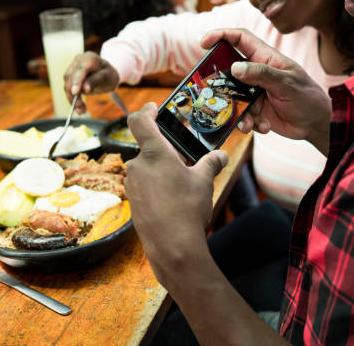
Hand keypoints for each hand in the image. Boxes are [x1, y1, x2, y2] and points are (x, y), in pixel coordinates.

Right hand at [63, 51, 120, 113]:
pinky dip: (73, 99)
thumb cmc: (108, 74)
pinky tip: (79, 108)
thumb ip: (96, 81)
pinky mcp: (70, 77)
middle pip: (70, 78)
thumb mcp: (107, 77)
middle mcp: (78, 61)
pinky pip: (68, 89)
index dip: (77, 81)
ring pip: (67, 84)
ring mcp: (72, 69)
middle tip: (79, 107)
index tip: (75, 93)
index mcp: (89, 58)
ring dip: (72, 99)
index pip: (81, 69)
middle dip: (73, 94)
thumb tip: (85, 89)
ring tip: (81, 111)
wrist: (106, 74)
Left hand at [124, 103, 227, 285]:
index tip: (153, 108)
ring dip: (161, 169)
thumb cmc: (187, 209)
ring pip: (146, 168)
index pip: (139, 121)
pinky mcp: (132, 201)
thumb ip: (211, 163)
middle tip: (184, 157)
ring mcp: (132, 185)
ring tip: (182, 182)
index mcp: (154, 153)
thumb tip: (221, 155)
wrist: (172, 246)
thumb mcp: (204, 181)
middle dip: (165, 150)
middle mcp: (137, 165)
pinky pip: (144, 184)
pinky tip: (172, 198)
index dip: (146, 111)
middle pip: (148, 147)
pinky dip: (156, 185)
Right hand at [201, 29, 331, 153]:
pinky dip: (249, 122)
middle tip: (215, 93)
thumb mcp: (287, 83)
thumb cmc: (307, 97)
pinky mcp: (255, 110)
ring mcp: (254, 92)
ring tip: (251, 121)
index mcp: (265, 58)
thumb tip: (235, 67)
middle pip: (228, 71)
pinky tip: (264, 126)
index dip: (220, 35)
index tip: (203, 42)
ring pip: (232, 97)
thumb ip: (262, 74)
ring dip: (238, 111)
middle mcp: (256, 73)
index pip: (240, 38)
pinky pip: (241, 114)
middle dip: (221, 84)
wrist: (316, 124)